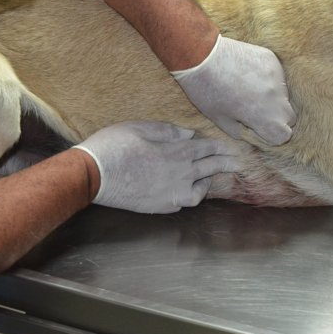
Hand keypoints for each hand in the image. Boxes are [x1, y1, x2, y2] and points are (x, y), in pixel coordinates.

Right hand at [74, 120, 239, 212]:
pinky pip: (184, 203)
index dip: (222, 147)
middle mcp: (181, 174)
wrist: (94, 176)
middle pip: (211, 168)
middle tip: (238, 163)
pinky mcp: (161, 206)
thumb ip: (169, 131)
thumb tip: (188, 134)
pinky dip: (189, 195)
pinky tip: (186, 191)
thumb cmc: (115, 146)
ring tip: (209, 177)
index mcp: (178, 151)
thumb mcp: (142, 127)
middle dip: (226, 163)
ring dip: (207, 182)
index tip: (232, 147)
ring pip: (200, 190)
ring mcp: (172, 194)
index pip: (209, 148)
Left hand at [171, 35, 295, 144]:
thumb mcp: (221, 120)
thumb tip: (250, 131)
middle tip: (253, 110)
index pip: (284, 135)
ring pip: (283, 94)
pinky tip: (248, 74)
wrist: (202, 56)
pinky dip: (267, 78)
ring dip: (272, 96)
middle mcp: (277, 97)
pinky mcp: (272, 59)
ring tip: (248, 89)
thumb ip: (241, 131)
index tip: (256, 128)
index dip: (271, 135)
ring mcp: (277, 76)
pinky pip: (277, 75)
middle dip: (275, 117)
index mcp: (265, 117)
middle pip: (289, 116)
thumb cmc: (207, 91)